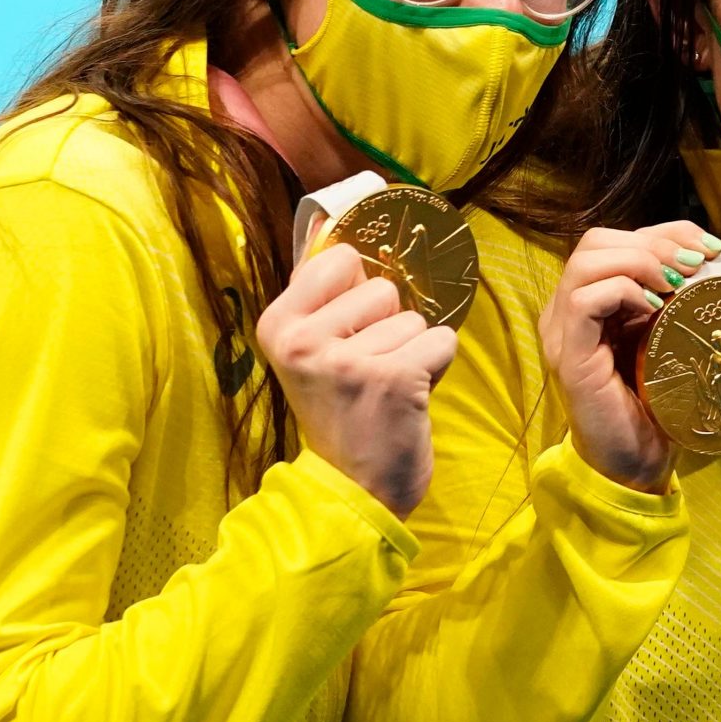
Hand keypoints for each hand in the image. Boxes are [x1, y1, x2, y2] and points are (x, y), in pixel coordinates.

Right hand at [259, 242, 459, 518]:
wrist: (352, 494)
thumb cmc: (341, 416)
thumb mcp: (312, 354)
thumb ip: (324, 300)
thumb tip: (338, 228)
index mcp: (278, 325)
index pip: (339, 260)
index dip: (358, 295)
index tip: (345, 335)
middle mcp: (305, 339)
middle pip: (383, 289)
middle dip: (388, 328)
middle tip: (367, 375)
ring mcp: (349, 359)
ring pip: (416, 320)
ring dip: (413, 353)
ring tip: (385, 391)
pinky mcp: (394, 378)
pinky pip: (442, 342)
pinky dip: (437, 369)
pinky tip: (408, 399)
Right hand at [539, 221, 720, 493]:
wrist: (636, 463)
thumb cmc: (656, 405)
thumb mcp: (673, 338)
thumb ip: (678, 301)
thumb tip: (715, 260)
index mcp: (594, 300)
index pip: (620, 239)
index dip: (670, 232)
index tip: (715, 248)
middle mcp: (569, 309)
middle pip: (598, 240)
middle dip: (657, 242)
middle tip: (698, 265)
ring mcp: (563, 331)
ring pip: (587, 260)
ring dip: (642, 261)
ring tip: (677, 284)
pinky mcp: (569, 355)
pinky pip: (584, 300)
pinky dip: (625, 291)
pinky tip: (657, 309)